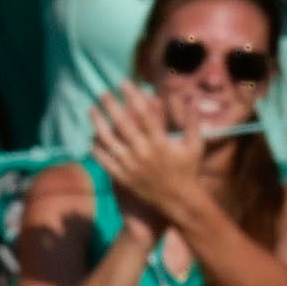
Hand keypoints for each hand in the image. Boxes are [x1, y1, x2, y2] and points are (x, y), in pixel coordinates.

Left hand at [85, 85, 203, 219]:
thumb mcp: (195, 146)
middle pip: (123, 124)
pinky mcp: (122, 177)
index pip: (144, 114)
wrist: (179, 202)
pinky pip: (105, 160)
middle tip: (103, 92)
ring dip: (98, 123)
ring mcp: (130, 166)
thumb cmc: (188, 171)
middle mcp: (143, 152)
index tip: (125, 83)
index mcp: (161, 142)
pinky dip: (97, 148)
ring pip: (109, 141)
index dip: (133, 97)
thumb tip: (192, 100)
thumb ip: (193, 123)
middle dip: (111, 106)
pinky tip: (92, 137)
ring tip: (92, 110)